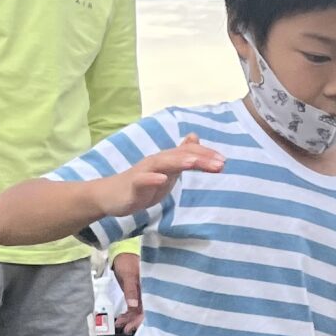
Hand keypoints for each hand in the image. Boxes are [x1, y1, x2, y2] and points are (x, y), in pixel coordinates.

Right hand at [103, 135, 223, 223]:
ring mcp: (143, 172)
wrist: (111, 196)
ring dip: (179, 161)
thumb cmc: (142, 185)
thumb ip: (181, 157)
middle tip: (221, 164)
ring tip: (194, 162)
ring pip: (162, 163)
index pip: (189, 153)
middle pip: (180, 156)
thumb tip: (194, 138)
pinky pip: (142, 180)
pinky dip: (152, 178)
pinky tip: (163, 179)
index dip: (206, 155)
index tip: (224, 162)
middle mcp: (156, 162)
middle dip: (200, 158)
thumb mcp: (167, 171)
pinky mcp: (132, 185)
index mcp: (167, 160)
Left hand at [110, 250, 143, 335]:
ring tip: (121, 324)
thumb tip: (134, 305)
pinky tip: (122, 319)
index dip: (142, 318)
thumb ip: (131, 290)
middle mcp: (148, 293)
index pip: (150, 307)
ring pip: (138, 311)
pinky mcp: (136, 295)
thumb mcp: (129, 276)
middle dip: (135, 322)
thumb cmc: (128, 261)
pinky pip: (133, 307)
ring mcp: (142, 294)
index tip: (134, 326)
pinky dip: (128, 314)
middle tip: (126, 329)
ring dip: (130, 319)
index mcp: (150, 288)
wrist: (122, 254)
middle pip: (145, 311)